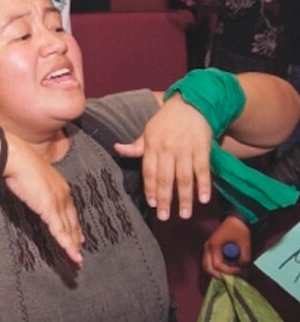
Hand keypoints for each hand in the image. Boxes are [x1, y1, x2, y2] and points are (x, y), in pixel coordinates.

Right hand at [3, 134, 84, 266]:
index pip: (69, 210)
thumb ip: (36, 187)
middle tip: (80, 250)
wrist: (16, 157)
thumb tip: (32, 191)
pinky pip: (60, 230)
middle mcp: (63, 195)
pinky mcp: (49, 208)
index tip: (78, 235)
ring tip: (77, 259)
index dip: (74, 224)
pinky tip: (71, 253)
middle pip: (72, 221)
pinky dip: (66, 243)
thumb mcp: (31, 176)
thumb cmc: (19, 163)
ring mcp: (57, 202)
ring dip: (73, 245)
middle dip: (76, 237)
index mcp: (60, 186)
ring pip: (69, 228)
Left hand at [114, 94, 212, 220]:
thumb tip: (117, 149)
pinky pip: (203, 170)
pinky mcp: (202, 149)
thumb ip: (136, 145)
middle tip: (165, 217)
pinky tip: (203, 199)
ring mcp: (186, 150)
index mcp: (152, 145)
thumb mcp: (148, 130)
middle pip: (166, 178)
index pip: (149, 171)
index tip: (152, 204)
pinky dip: (204, 185)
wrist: (192, 104)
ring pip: (185, 177)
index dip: (151, 188)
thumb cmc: (166, 120)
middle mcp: (168, 149)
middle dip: (165, 199)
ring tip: (185, 214)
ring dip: (185, 197)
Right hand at [202, 215, 250, 278]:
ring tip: (230, 274)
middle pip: (207, 268)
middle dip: (219, 275)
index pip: (217, 265)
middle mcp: (207, 248)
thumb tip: (242, 270)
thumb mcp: (245, 244)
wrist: (236, 219)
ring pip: (207, 266)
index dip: (229, 271)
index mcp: (213, 246)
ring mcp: (208, 248)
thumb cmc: (239, 229)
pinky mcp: (211, 248)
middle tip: (232, 279)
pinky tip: (228, 268)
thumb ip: (244, 258)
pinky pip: (210, 262)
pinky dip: (217, 268)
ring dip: (218, 272)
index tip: (240, 270)